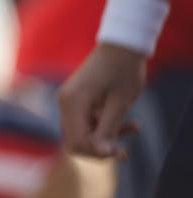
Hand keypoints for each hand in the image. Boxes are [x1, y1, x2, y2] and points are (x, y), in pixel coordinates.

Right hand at [57, 43, 144, 159]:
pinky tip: (128, 123)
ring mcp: (69, 101)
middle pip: (74, 141)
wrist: (122, 44)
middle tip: (123, 150)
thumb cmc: (123, 70)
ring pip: (80, 133)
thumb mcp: (120, 102)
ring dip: (104, 137)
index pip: (77, 141)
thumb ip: (108, 129)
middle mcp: (65, 103)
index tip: (120, 152)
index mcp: (72, 103)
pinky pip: (85, 122)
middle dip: (98, 148)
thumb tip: (101, 153)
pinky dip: (103, 126)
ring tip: (133, 129)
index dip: (97, 152)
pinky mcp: (76, 100)